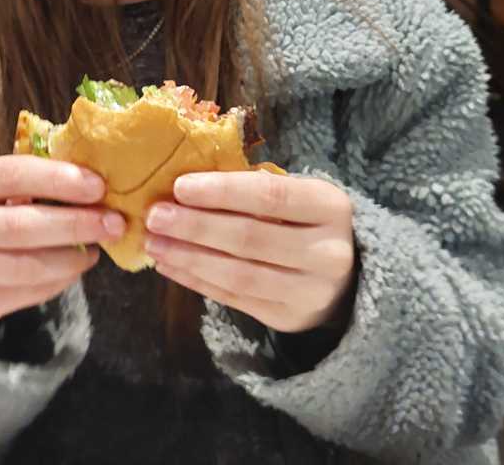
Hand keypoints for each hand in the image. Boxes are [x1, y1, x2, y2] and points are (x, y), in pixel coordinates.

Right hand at [0, 155, 126, 329]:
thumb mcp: (4, 184)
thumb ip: (41, 179)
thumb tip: (98, 184)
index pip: (12, 175)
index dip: (58, 180)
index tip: (98, 186)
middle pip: (21, 225)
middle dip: (74, 224)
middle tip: (113, 223)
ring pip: (28, 265)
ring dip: (73, 257)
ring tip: (99, 248)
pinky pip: (31, 292)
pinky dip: (63, 279)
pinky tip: (77, 265)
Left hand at [143, 171, 356, 333]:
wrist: (349, 277)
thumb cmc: (308, 221)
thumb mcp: (299, 195)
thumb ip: (255, 189)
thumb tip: (185, 185)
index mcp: (330, 207)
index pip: (271, 195)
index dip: (222, 192)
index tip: (179, 186)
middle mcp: (327, 253)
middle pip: (250, 238)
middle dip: (195, 227)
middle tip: (155, 216)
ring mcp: (309, 292)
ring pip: (239, 275)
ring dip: (189, 258)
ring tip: (154, 243)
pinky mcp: (288, 319)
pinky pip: (234, 299)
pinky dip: (197, 281)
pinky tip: (170, 265)